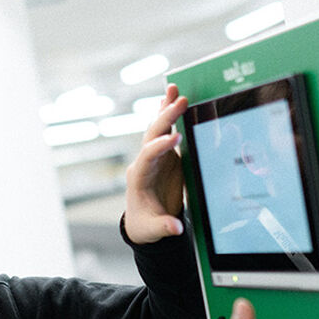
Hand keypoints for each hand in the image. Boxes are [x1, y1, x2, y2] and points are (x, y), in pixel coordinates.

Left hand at [123, 84, 189, 243]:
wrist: (142, 222)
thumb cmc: (146, 225)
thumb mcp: (153, 229)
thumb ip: (164, 226)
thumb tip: (175, 228)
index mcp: (139, 178)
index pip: (148, 156)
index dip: (160, 147)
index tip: (175, 138)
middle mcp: (144, 162)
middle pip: (152, 136)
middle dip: (165, 118)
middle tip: (180, 101)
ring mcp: (154, 157)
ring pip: (157, 129)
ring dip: (165, 109)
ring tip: (174, 89)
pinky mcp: (164, 156)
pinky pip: (166, 132)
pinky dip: (169, 115)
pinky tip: (173, 97)